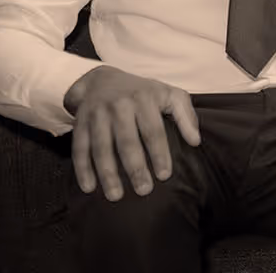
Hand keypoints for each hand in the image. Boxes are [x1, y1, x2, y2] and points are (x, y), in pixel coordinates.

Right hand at [63, 66, 201, 201]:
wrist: (102, 80)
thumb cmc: (143, 93)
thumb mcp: (169, 95)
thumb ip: (186, 116)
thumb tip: (195, 141)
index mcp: (144, 99)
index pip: (153, 130)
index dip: (159, 154)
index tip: (164, 176)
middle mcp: (119, 106)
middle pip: (127, 141)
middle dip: (135, 168)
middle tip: (144, 191)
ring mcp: (97, 115)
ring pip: (101, 148)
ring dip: (108, 174)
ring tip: (116, 196)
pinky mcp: (80, 124)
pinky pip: (80, 149)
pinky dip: (82, 169)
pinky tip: (89, 188)